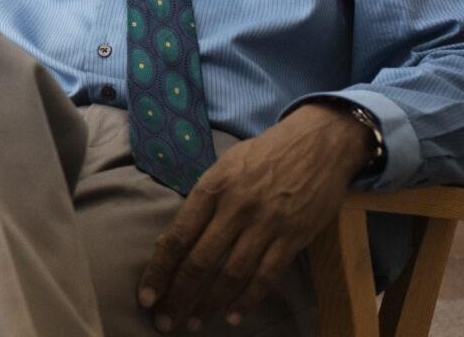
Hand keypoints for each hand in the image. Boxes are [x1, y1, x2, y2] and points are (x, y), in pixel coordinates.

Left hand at [136, 101, 373, 331]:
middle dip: (178, 295)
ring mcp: (266, 224)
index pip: (177, 236)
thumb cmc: (263, 155)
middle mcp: (235, 207)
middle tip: (164, 321)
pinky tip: (233, 316)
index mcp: (212, 187)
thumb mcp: (224, 168)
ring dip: (209, 304)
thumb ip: (201, 203)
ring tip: (194, 322)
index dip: (159, 270)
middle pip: (199, 261)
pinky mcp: (293, 237)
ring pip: (231, 274)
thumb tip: (170, 240)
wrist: (317, 144)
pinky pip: (266, 276)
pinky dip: (248, 300)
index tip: (146, 296)